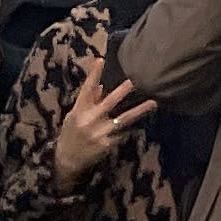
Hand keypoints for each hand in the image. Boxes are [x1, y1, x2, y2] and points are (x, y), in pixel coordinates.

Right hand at [54, 65, 157, 188]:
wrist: (67, 160)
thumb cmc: (71, 134)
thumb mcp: (75, 116)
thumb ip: (88, 102)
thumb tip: (102, 86)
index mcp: (79, 111)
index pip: (86, 90)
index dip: (93, 75)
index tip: (100, 60)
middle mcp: (89, 120)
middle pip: (108, 103)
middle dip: (122, 91)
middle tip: (135, 81)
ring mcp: (99, 133)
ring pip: (123, 119)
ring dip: (139, 110)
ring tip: (153, 103)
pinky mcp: (107, 144)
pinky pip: (124, 133)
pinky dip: (131, 129)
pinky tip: (140, 126)